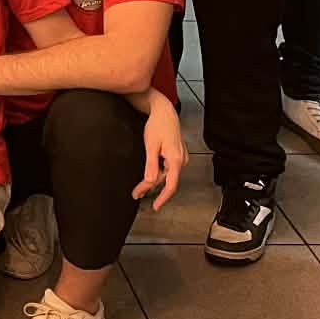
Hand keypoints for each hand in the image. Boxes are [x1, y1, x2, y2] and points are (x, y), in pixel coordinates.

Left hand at [134, 96, 184, 210]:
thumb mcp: (151, 145)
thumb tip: (149, 181)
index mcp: (176, 159)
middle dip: (153, 189)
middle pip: (167, 181)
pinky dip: (159, 173)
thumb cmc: (158, 125)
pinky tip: (150, 175)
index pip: (171, 185)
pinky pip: (168, 168)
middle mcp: (181, 160)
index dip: (163, 198)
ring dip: (155, 180)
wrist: (164, 111)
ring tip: (140, 187)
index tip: (156, 206)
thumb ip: (151, 165)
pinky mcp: (177, 154)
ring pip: (167, 174)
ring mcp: (181, 157)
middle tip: (138, 193)